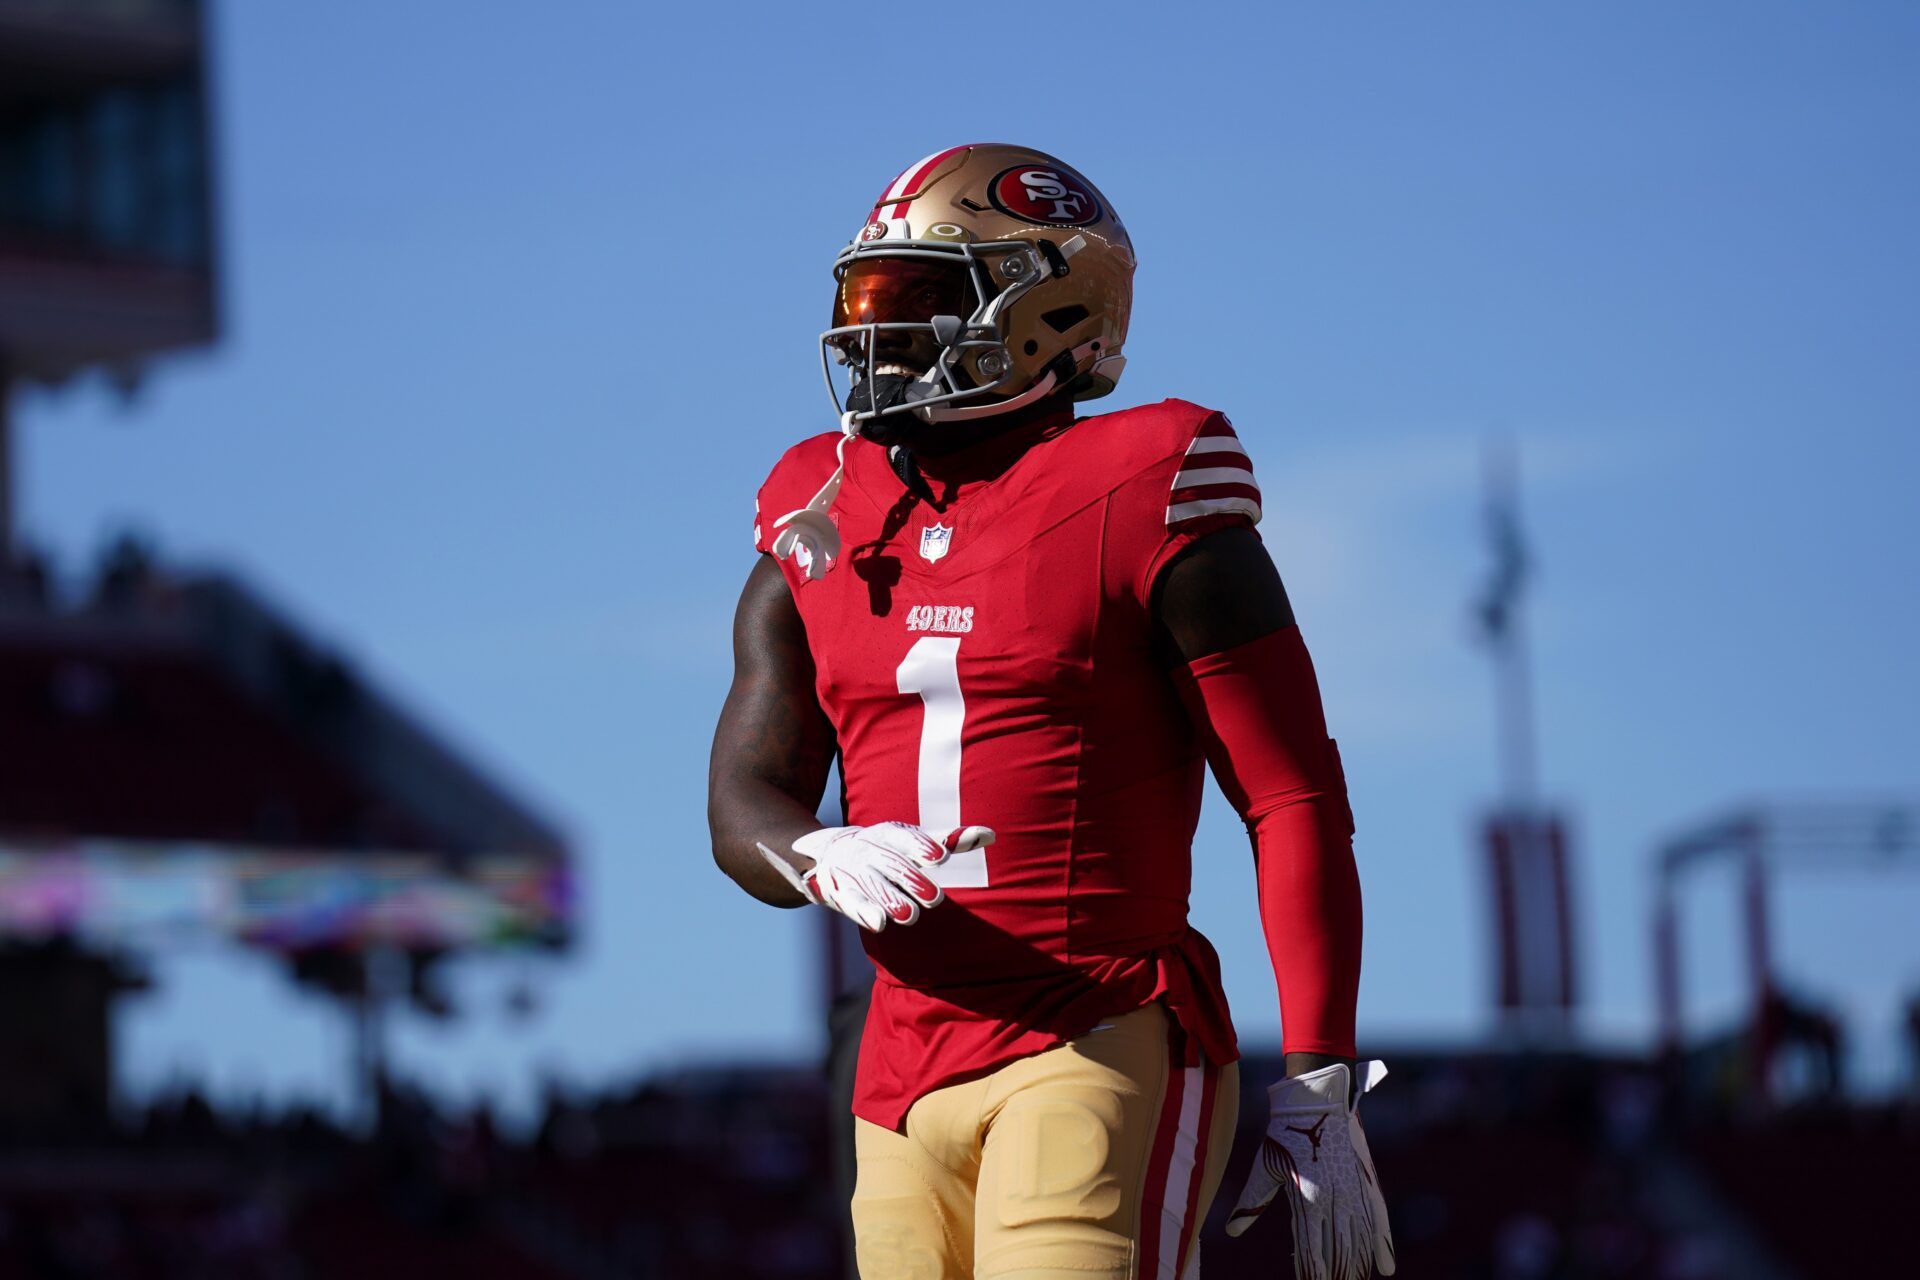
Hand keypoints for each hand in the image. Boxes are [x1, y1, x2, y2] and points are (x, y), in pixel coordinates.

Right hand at [755, 822, 994, 931]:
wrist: (824, 855)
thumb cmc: (884, 849)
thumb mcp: (913, 841)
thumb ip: (950, 840)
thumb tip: (992, 835)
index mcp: (887, 833)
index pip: (903, 836)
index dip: (920, 845)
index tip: (939, 856)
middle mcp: (868, 849)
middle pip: (890, 864)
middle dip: (910, 880)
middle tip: (935, 898)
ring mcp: (852, 871)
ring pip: (872, 886)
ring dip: (890, 900)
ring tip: (909, 916)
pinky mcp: (839, 893)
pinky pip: (853, 903)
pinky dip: (865, 912)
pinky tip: (879, 924)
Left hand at [1226, 1060, 1394, 1278]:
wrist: (1317, 1100)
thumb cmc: (1284, 1133)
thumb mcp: (1265, 1168)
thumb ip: (1251, 1203)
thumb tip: (1231, 1231)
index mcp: (1308, 1199)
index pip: (1310, 1249)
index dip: (1311, 1273)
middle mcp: (1334, 1200)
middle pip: (1338, 1251)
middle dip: (1337, 1275)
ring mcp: (1353, 1192)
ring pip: (1359, 1241)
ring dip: (1357, 1266)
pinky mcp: (1365, 1183)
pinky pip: (1377, 1221)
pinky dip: (1381, 1245)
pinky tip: (1385, 1267)